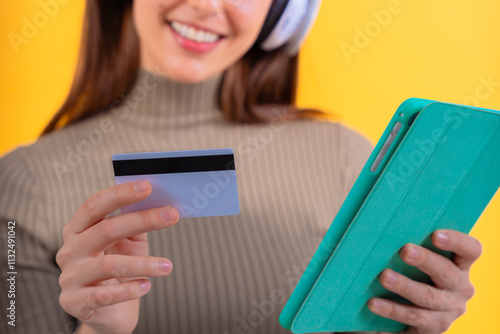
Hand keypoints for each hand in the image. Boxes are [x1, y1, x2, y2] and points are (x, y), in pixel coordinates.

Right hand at [56, 181, 178, 333]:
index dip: (120, 194)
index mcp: (78, 229)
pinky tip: (146, 286)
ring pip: (108, 264)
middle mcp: (70, 250)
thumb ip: (137, 223)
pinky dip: (129, 290)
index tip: (148, 186)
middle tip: (171, 215)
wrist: (109, 313)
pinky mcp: (74, 302)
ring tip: (167, 266)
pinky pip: (104, 295)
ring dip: (143, 264)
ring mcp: (70, 277)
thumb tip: (161, 202)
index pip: (95, 205)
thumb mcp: (129, 243)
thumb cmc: (120, 272)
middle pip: (104, 229)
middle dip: (141, 219)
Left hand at [367, 229, 481, 333]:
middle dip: (425, 260)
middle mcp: (460, 288)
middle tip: (405, 250)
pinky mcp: (433, 327)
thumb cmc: (410, 274)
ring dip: (404, 285)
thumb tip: (385, 229)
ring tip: (384, 276)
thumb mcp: (416, 261)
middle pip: (446, 272)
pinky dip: (391, 309)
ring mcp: (448, 310)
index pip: (470, 250)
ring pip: (427, 296)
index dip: (456, 241)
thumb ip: (412, 247)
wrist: (405, 313)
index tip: (436, 235)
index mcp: (460, 265)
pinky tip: (373, 303)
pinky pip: (412, 316)